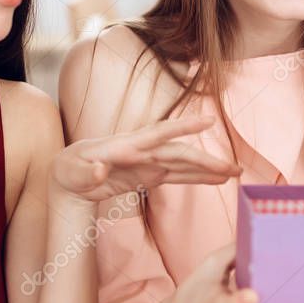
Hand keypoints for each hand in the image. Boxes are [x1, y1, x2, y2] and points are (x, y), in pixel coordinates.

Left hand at [51, 115, 241, 202]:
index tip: (207, 121)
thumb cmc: (68, 169)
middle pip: (181, 153)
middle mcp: (143, 150)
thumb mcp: (72, 171)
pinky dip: (198, 178)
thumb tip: (99, 170)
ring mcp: (149, 162)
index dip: (183, 127)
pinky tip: (217, 181)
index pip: (159, 133)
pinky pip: (179, 176)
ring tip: (235, 173)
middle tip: (234, 168)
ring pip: (185, 164)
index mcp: (127, 145)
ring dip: (209, 168)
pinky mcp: (150, 175)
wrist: (68, 176)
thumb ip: (87, 171)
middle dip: (207, 160)